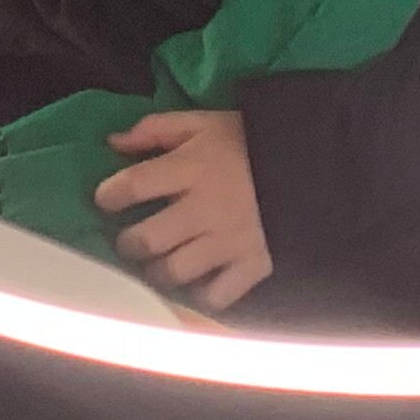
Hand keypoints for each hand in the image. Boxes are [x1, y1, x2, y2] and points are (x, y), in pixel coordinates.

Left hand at [93, 110, 271, 312]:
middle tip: (130, 240)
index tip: (106, 199)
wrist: (313, 166)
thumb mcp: (204, 122)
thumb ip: (156, 129)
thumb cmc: (250, 142)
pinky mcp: (252, 266)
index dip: (109, 195)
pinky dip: (200, 294)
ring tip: (157, 264)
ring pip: (174, 273)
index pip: (132, 186)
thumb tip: (113, 143)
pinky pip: (215, 296)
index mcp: (190, 168)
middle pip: (147, 239)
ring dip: (157, 271)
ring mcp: (228, 243)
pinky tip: (196, 283)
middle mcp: (203, 209)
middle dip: (129, 243)